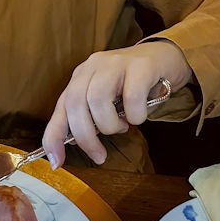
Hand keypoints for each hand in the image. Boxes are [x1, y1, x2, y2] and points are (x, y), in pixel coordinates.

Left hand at [42, 40, 191, 167]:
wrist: (165, 57)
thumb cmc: (134, 84)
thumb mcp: (107, 100)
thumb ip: (89, 118)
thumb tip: (71, 144)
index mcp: (81, 77)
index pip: (60, 107)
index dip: (53, 137)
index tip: (56, 162)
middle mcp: (93, 67)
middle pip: (75, 103)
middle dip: (85, 137)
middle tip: (99, 154)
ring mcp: (115, 63)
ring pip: (98, 99)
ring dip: (110, 125)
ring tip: (123, 126)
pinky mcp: (140, 66)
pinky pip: (132, 97)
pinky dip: (135, 115)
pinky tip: (139, 114)